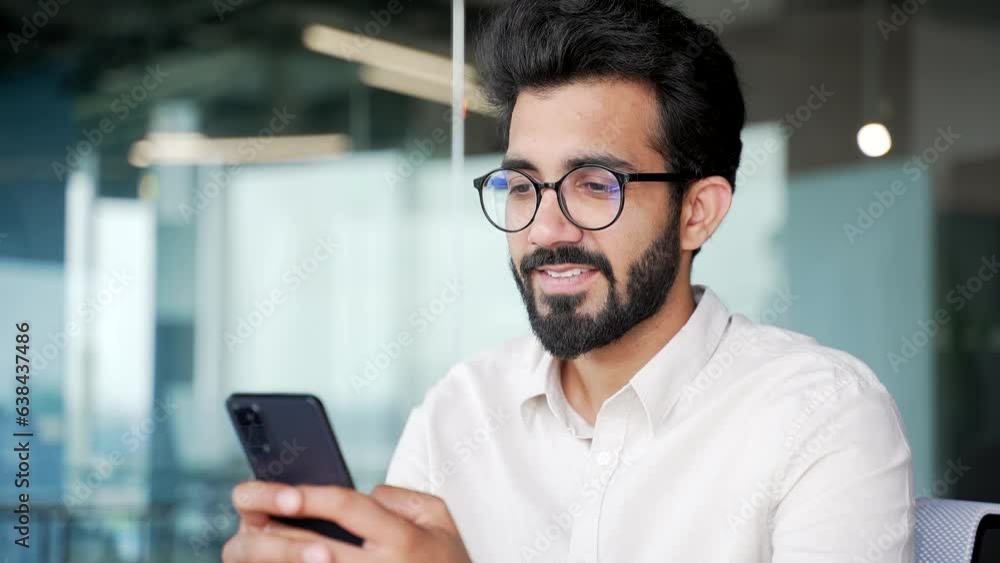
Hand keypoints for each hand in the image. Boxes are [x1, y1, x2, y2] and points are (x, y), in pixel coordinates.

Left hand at [222, 481, 472, 562]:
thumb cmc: (448, 561)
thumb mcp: (440, 519)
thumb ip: (402, 497)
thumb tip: (365, 493)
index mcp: (401, 539)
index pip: (348, 508)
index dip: (311, 496)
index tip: (283, 488)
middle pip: (312, 547)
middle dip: (273, 529)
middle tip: (248, 510)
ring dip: (274, 557)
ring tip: (251, 539)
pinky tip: (276, 560)